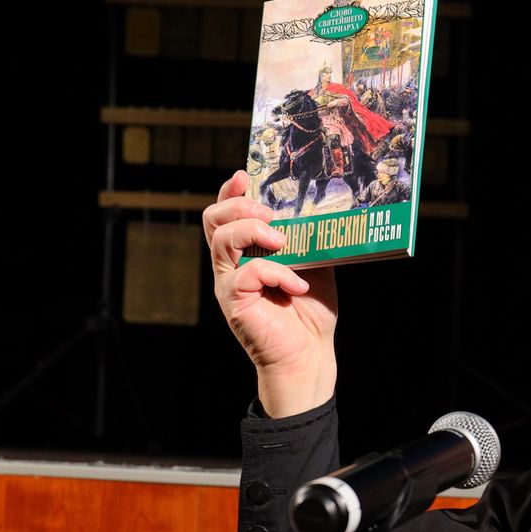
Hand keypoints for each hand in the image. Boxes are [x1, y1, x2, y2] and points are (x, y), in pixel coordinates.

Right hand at [205, 170, 338, 416]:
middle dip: (240, 205)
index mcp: (247, 252)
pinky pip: (246, 273)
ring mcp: (229, 282)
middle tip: (271, 213)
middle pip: (213, 219)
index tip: (244, 176)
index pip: (226, 214)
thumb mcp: (315, 265)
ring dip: (254, 231)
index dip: (230, 191)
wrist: (309, 355)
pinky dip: (276, 272)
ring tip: (283, 242)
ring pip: (222, 240)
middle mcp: (231, 265)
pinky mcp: (233, 302)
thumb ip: (307, 239)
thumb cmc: (310, 314)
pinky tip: (297, 283)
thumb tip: (317, 209)